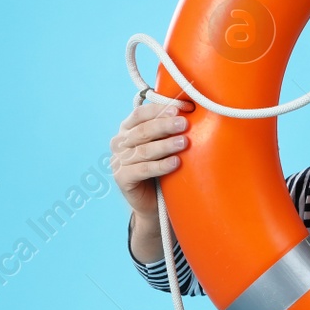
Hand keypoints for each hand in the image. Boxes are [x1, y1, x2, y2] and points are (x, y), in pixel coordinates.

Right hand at [111, 98, 194, 220]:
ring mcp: (118, 160)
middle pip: (143, 131)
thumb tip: (191, 109)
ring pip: (144, 150)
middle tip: (184, 123)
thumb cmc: (160, 167)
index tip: (183, 108)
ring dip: (166, 145)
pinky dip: (160, 166)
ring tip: (184, 142)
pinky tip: (175, 163)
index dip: (161, 109)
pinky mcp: (122, 178)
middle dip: (165, 125)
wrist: (152, 201)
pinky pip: (143, 170)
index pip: (141, 113)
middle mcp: (120, 142)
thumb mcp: (163, 143)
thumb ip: (168, 128)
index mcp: (127, 128)